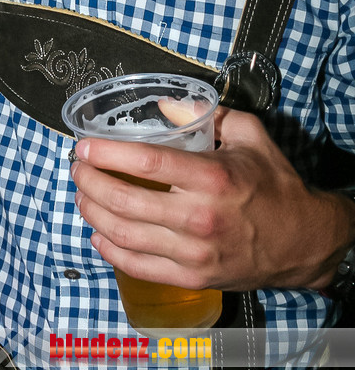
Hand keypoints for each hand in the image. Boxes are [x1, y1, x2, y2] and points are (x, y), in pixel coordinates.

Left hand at [70, 106, 354, 292]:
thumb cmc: (274, 184)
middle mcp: (200, 217)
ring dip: (93, 213)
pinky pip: (140, 267)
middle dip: (90, 182)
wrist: (304, 241)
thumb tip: (169, 104)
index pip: (147, 163)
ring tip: (81, 195)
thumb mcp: (250, 135)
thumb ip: (210, 114)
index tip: (83, 146)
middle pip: (126, 201)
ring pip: (126, 235)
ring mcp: (195, 253)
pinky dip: (111, 251)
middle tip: (77, 168)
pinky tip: (98, 233)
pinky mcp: (193, 278)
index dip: (107, 153)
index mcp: (212, 177)